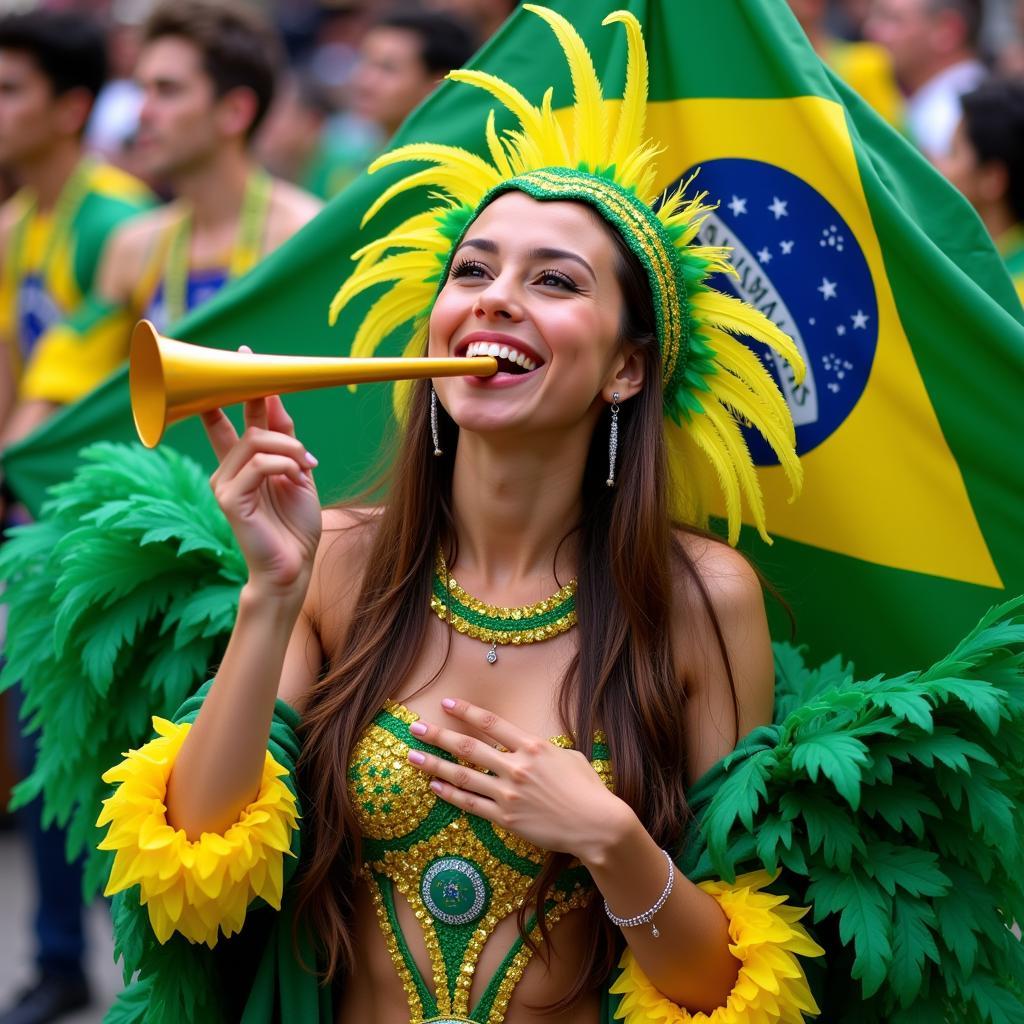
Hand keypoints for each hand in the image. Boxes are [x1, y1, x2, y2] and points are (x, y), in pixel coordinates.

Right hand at [202, 351, 320, 596]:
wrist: (294, 568)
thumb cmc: (295, 526)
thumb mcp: (297, 473)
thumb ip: (286, 441)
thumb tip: (276, 400)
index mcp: (241, 464)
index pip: (233, 418)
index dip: (238, 388)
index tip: (245, 357)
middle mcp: (227, 470)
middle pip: (243, 422)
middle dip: (256, 397)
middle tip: (265, 374)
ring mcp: (225, 484)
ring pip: (256, 441)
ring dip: (290, 448)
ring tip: (308, 466)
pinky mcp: (229, 500)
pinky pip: (259, 464)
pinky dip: (285, 465)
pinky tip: (297, 479)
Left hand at [406, 698, 629, 862]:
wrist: (596, 825)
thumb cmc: (588, 789)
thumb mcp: (568, 757)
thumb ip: (542, 750)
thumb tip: (528, 747)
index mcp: (532, 746)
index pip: (491, 723)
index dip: (466, 711)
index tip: (446, 703)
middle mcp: (516, 767)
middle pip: (468, 747)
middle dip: (439, 735)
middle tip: (415, 728)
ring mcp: (508, 793)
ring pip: (463, 776)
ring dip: (435, 765)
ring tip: (413, 756)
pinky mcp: (506, 818)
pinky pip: (471, 804)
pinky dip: (451, 794)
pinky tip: (434, 787)